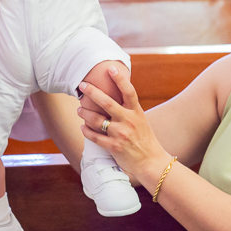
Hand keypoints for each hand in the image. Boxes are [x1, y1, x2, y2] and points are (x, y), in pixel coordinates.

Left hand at [77, 65, 170, 186]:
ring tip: (79, 109)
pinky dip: (86, 131)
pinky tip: (82, 127)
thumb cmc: (144, 139)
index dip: (120, 79)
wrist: (150, 161)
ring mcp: (120, 134)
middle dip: (92, 92)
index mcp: (136, 112)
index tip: (110, 68)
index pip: (129, 91)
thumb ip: (129, 110)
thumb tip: (115, 96)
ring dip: (84, 113)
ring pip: (96, 120)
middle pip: (107, 102)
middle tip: (82, 85)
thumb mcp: (141, 120)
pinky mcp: (114, 147)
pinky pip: (95, 137)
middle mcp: (128, 121)